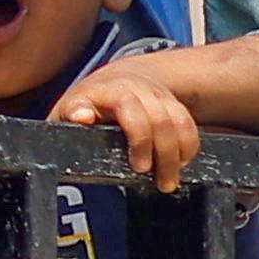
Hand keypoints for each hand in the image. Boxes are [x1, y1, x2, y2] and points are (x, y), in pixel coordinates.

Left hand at [52, 62, 202, 192]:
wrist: (118, 78)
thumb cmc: (90, 100)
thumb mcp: (69, 106)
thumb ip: (71, 113)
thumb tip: (81, 117)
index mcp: (107, 90)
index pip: (126, 104)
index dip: (135, 131)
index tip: (136, 160)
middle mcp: (136, 89)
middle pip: (157, 120)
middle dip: (156, 152)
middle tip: (147, 174)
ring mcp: (157, 95)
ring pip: (177, 124)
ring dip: (175, 156)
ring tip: (166, 181)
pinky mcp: (174, 103)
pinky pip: (188, 126)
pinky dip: (187, 148)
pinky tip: (178, 163)